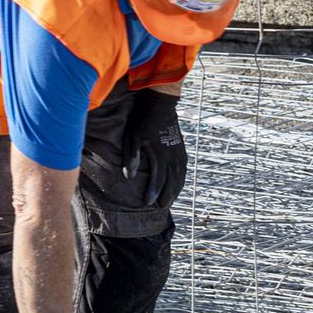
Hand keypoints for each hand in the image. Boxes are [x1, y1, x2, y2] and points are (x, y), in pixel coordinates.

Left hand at [126, 91, 187, 208]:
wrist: (162, 104)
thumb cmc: (143, 120)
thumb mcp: (133, 137)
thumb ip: (131, 157)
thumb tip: (128, 176)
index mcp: (160, 155)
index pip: (158, 180)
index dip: (153, 193)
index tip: (148, 204)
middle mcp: (173, 157)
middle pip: (172, 183)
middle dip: (167, 197)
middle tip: (160, 208)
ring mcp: (179, 153)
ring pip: (180, 178)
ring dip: (175, 191)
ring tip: (169, 201)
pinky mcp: (181, 150)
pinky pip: (184, 170)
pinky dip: (181, 181)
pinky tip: (177, 185)